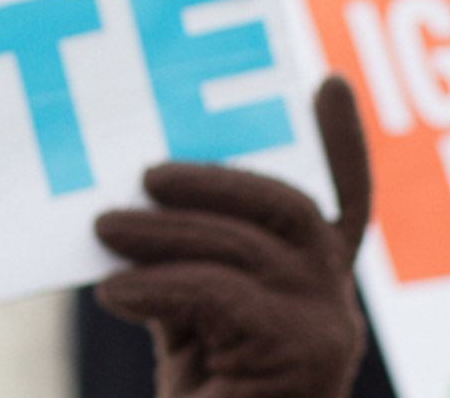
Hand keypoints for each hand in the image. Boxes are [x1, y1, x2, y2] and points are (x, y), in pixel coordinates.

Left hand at [92, 77, 374, 397]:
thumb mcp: (194, 317)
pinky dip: (156, 285)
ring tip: (103, 230)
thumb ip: (190, 259)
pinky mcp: (305, 351)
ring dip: (160, 234)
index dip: (343, 144)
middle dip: (211, 181)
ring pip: (238, 249)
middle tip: (141, 179)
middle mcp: (337, 299)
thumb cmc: (199, 391)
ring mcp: (328, 325)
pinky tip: (114, 291)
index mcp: (318, 283)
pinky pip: (217, 292)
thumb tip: (132, 200)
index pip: (345, 202)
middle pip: (281, 209)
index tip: (326, 83)